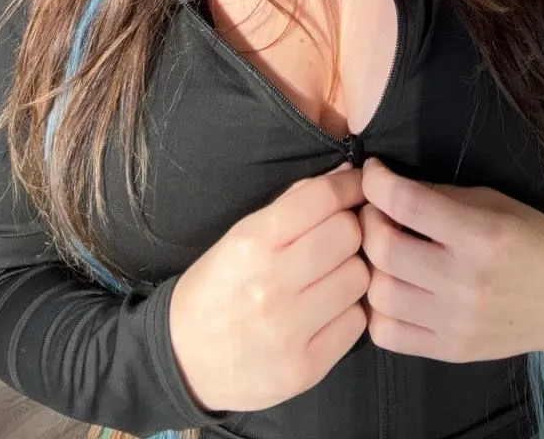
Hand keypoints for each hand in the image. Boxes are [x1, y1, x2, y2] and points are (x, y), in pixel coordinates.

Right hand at [169, 162, 369, 412]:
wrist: (184, 360)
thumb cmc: (218, 287)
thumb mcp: (241, 235)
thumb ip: (294, 204)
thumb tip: (347, 174)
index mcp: (252, 242)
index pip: (322, 199)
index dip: (350, 187)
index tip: (359, 186)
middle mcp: (271, 284)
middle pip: (349, 235)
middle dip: (350, 230)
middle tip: (338, 238)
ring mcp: (289, 330)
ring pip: (359, 277)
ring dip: (352, 271)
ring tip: (331, 276)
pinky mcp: (305, 368)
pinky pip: (357, 323)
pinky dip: (349, 312)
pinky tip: (328, 311)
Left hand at [357, 157, 543, 361]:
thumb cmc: (534, 240)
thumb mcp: (492, 201)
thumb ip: (437, 196)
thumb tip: (384, 186)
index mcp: (481, 236)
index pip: (405, 203)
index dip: (376, 181)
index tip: (373, 172)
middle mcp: (465, 282)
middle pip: (382, 248)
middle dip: (366, 219)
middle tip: (373, 209)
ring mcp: (456, 323)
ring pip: (377, 293)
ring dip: (369, 264)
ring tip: (381, 250)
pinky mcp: (450, 351)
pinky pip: (386, 333)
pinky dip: (376, 308)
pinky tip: (389, 287)